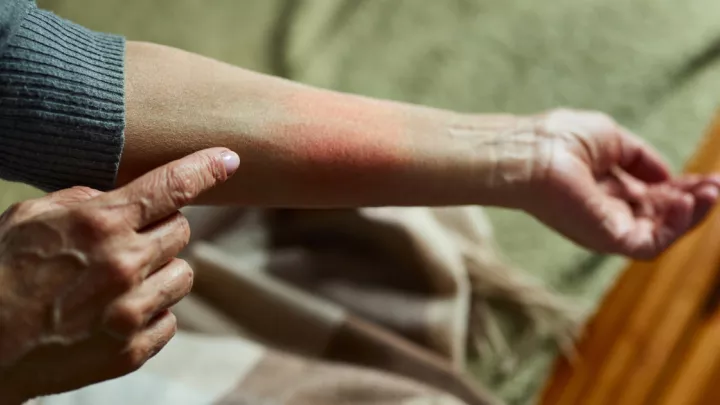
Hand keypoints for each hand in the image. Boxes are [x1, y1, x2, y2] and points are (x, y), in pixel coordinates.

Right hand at [0, 147, 239, 401]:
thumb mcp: (29, 218)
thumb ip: (83, 201)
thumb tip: (116, 197)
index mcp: (100, 222)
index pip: (173, 186)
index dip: (207, 168)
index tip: (230, 159)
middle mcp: (124, 264)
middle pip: (182, 232)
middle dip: (160, 231)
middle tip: (126, 243)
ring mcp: (131, 311)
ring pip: (183, 276)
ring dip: (160, 273)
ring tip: (119, 283)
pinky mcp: (132, 350)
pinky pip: (170, 319)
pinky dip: (151, 313)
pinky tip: (115, 314)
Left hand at [514, 109, 718, 259]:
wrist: (531, 153)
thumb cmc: (560, 139)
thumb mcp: (611, 140)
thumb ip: (641, 159)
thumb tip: (668, 176)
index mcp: (607, 188)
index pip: (654, 194)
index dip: (684, 186)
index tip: (711, 176)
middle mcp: (608, 211)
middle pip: (662, 214)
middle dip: (694, 200)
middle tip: (717, 184)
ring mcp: (607, 228)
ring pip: (662, 232)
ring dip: (692, 214)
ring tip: (709, 191)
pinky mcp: (606, 239)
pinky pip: (651, 243)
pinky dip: (675, 227)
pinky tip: (685, 202)